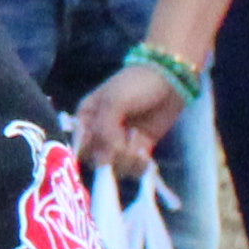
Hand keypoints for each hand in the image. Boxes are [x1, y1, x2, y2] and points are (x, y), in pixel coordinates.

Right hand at [77, 53, 189, 190]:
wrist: (170, 80)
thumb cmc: (135, 84)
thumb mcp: (112, 101)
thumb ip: (103, 130)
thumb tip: (104, 158)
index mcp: (86, 118)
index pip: (78, 145)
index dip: (87, 153)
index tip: (102, 150)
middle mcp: (100, 133)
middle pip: (96, 160)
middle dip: (110, 157)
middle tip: (124, 146)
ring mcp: (120, 142)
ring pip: (116, 166)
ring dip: (127, 161)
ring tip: (137, 144)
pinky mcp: (140, 149)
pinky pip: (134, 168)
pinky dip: (139, 166)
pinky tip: (145, 156)